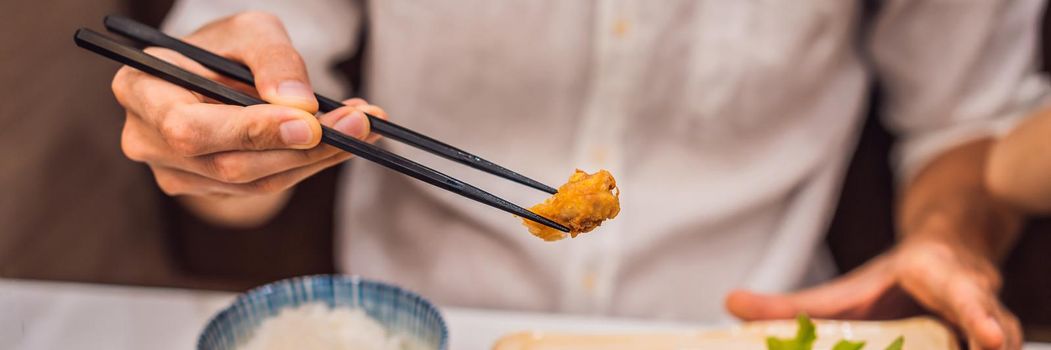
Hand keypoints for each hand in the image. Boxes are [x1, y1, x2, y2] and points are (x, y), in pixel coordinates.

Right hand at [110, 12, 385, 219]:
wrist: (217, 74)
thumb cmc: (226, 47)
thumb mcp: (250, 32)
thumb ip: (273, 59)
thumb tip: (300, 103)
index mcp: (140, 91)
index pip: (189, 129)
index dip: (251, 131)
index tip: (310, 122)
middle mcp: (147, 141)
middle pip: (229, 164)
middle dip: (302, 147)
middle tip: (360, 123)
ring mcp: (178, 174)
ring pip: (256, 182)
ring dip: (319, 157)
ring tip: (364, 126)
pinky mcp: (211, 190)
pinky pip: (266, 186)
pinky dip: (311, 163)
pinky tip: (345, 140)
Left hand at [725, 237, 1020, 349]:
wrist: (948, 254)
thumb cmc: (894, 280)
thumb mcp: (844, 290)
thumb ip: (792, 305)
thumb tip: (730, 303)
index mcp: (937, 275)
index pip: (960, 293)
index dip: (975, 314)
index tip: (989, 338)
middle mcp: (974, 296)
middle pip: (990, 324)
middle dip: (992, 334)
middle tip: (994, 347)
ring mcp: (990, 320)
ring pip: (1002, 337)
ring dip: (993, 339)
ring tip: (990, 349)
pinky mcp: (992, 336)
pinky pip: (990, 345)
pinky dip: (985, 347)